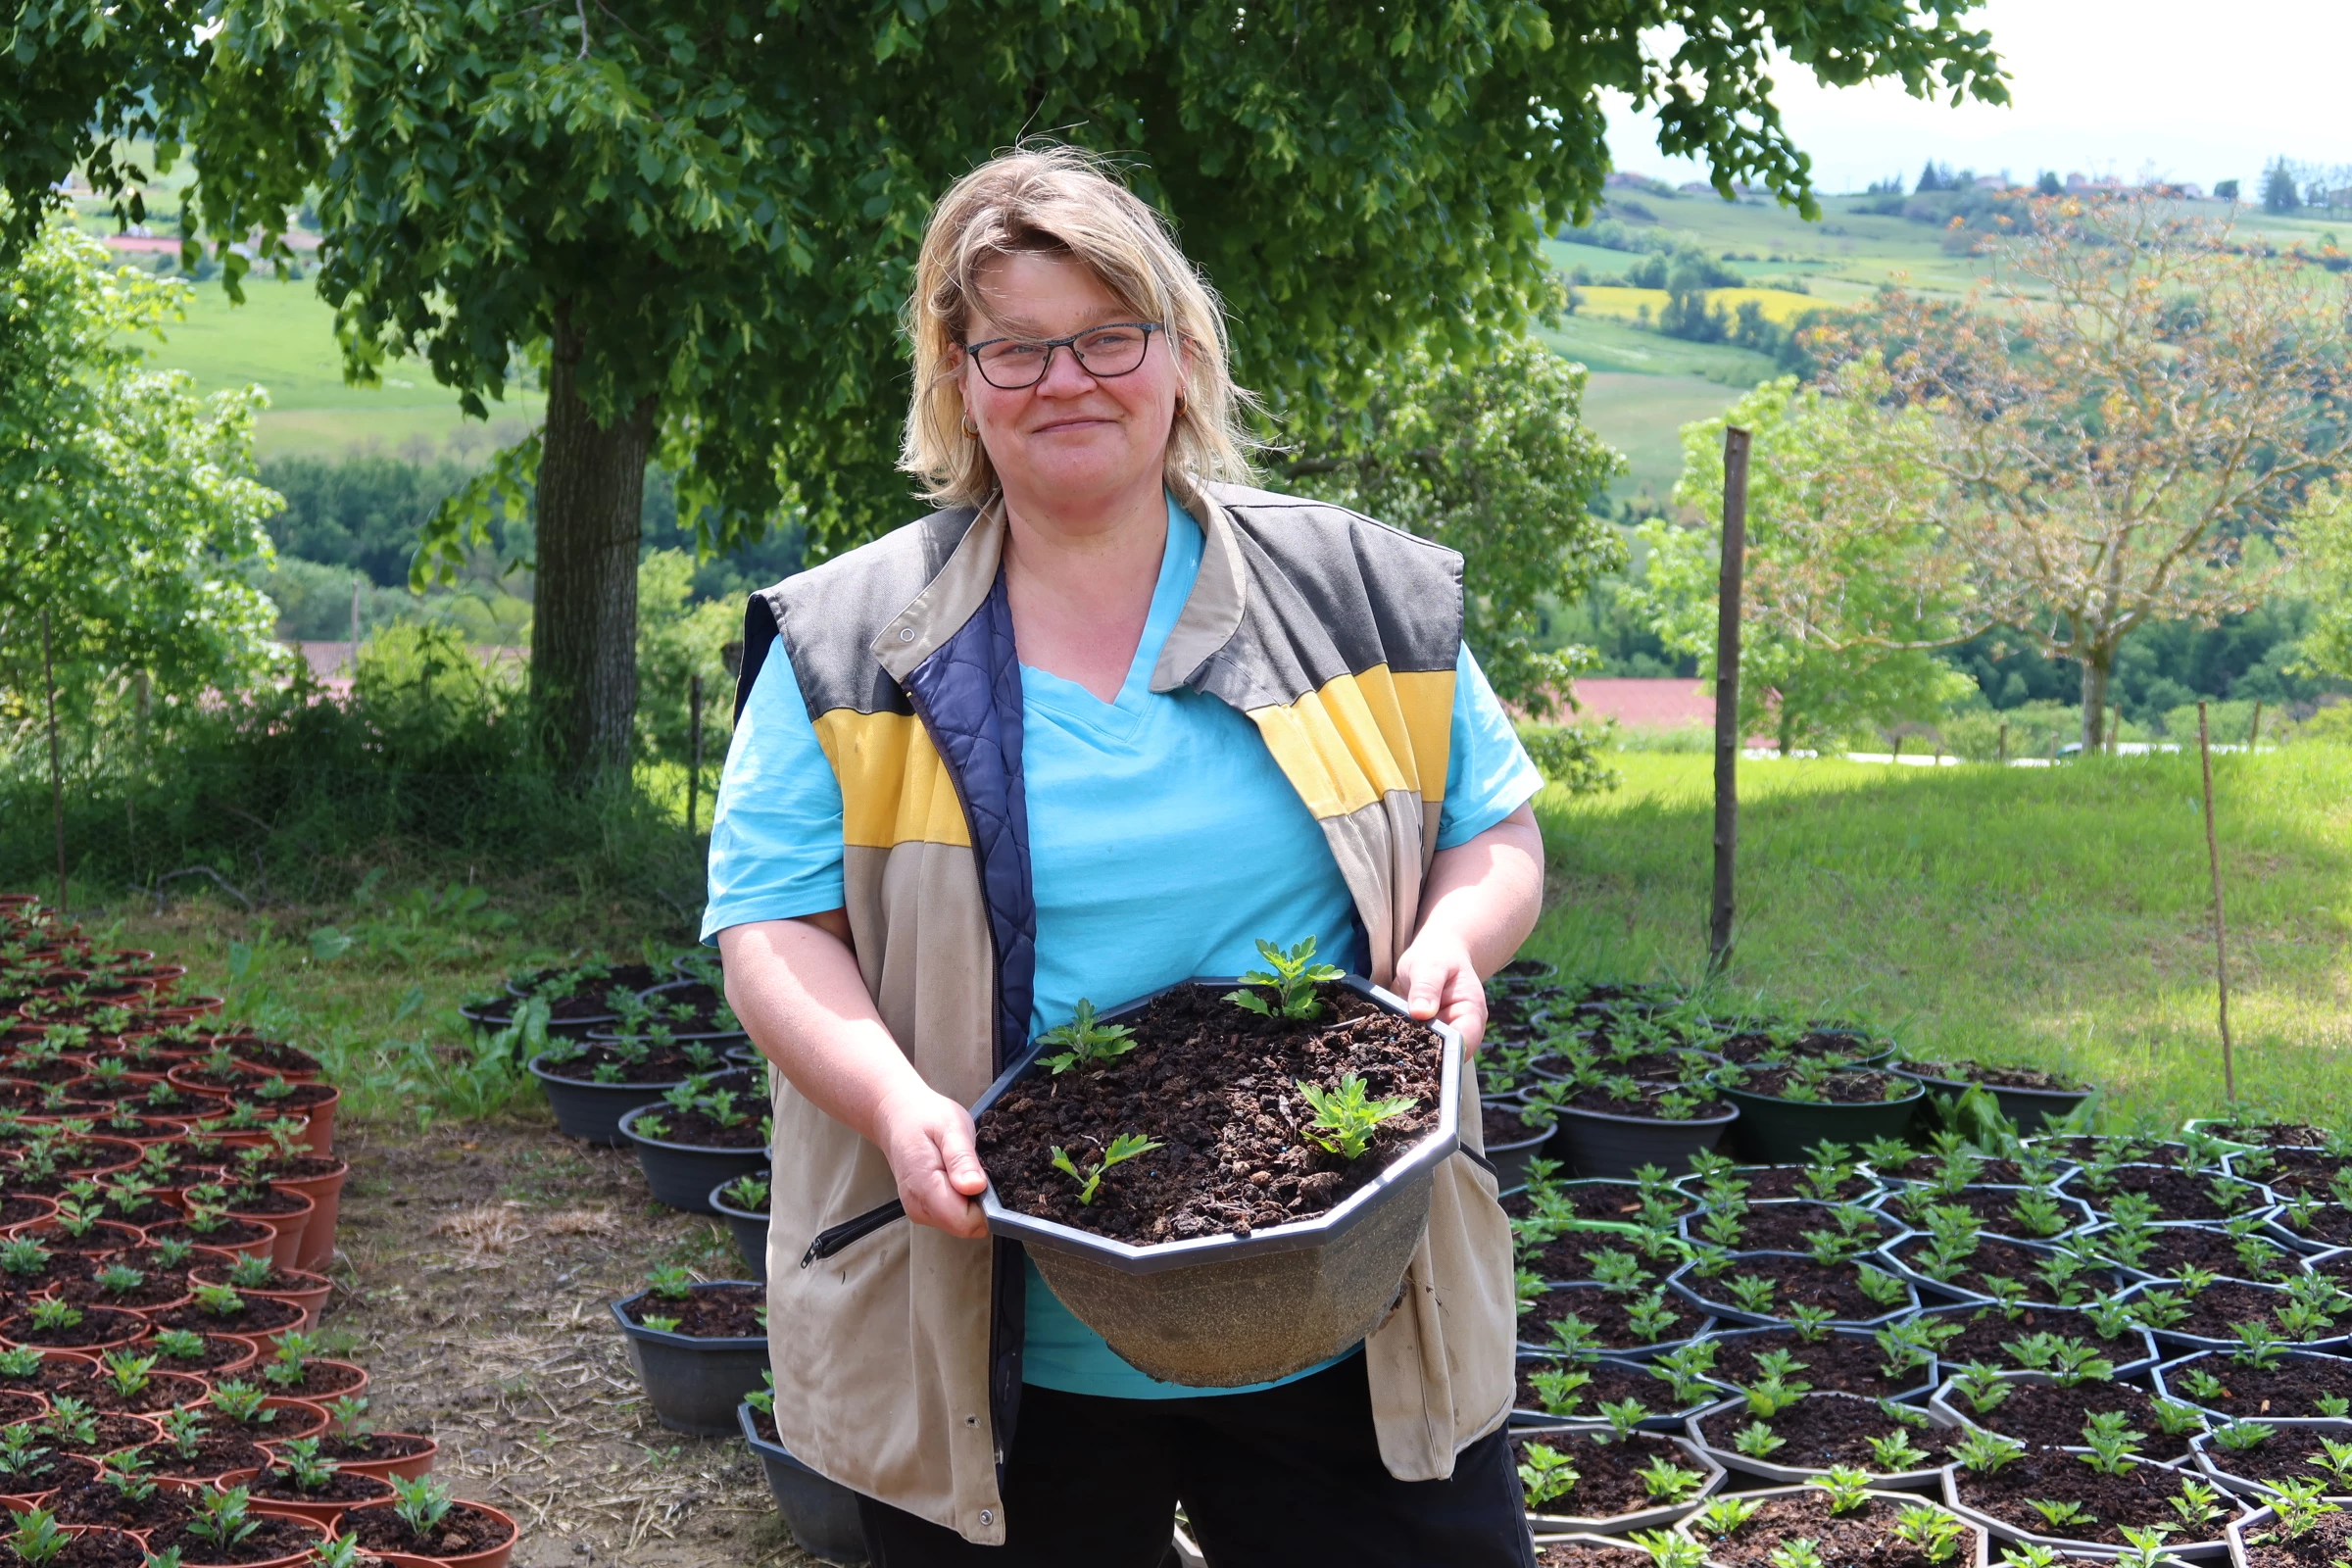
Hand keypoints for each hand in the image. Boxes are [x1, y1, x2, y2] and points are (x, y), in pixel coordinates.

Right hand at [873, 1083, 990, 1239]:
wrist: (895, 1116)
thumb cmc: (924, 1117)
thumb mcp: (950, 1127)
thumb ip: (962, 1159)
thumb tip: (975, 1187)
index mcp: (925, 1188)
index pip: (965, 1221)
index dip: (986, 1205)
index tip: (987, 1178)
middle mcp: (919, 1208)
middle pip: (965, 1226)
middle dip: (980, 1203)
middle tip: (975, 1168)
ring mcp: (919, 1211)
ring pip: (960, 1223)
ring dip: (971, 1201)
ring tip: (964, 1168)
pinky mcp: (922, 1209)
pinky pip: (953, 1216)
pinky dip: (962, 1200)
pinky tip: (957, 1176)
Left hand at [1393, 929, 1486, 1054]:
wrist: (1434, 955)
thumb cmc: (1437, 956)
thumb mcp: (1430, 965)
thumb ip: (1426, 987)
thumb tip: (1421, 1012)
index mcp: (1471, 1013)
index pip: (1463, 1043)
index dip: (1445, 1054)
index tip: (1421, 1056)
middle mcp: (1460, 1030)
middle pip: (1446, 1056)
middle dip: (1424, 1060)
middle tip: (1397, 1059)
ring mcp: (1442, 1036)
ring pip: (1428, 1057)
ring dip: (1410, 1057)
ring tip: (1387, 1056)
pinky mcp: (1424, 1037)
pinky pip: (1414, 1049)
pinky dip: (1401, 1048)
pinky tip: (1384, 1047)